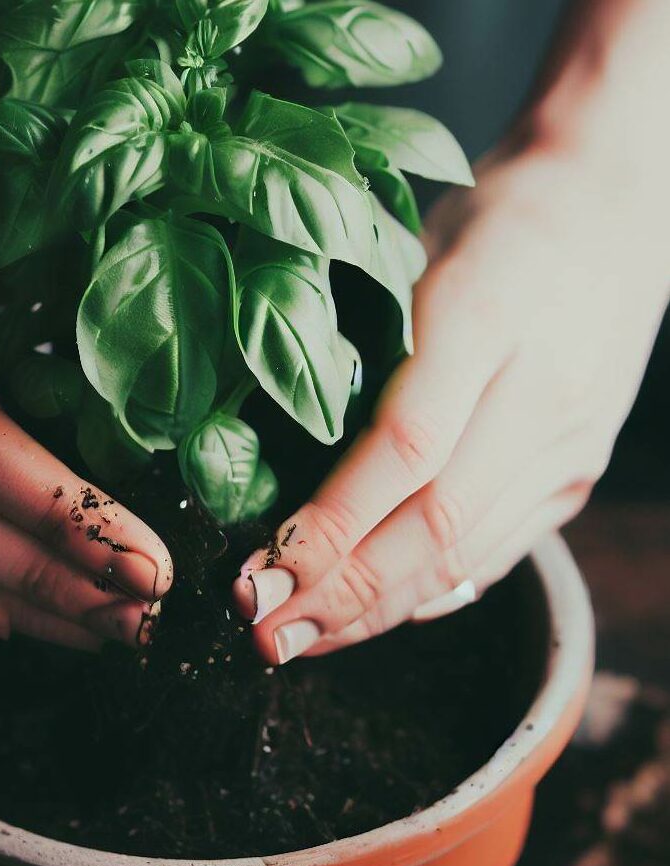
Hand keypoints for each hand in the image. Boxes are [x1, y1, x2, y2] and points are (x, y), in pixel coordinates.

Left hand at [235, 140, 669, 664]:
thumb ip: (354, 344)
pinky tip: (373, 619)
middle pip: (435, 525)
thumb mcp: (407, 252)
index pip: (403, 447)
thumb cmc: (490, 224)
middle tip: (262, 636)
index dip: (328, 525)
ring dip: (376, 612)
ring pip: (466, 555)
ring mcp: (570, 445)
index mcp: (485, 315)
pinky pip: (499, 552)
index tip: (258, 572)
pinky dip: (429, 595)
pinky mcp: (578, 474)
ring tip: (301, 641)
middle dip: (339, 595)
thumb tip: (269, 446)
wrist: (617, 214)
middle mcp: (541, 394)